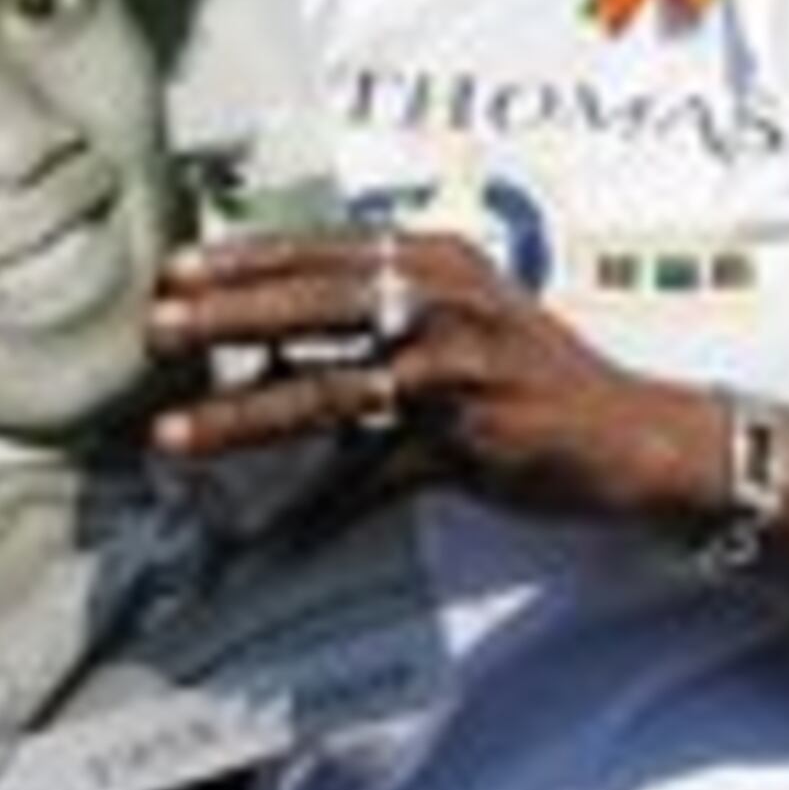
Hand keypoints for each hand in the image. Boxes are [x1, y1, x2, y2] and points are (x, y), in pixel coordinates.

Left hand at [149, 224, 706, 536]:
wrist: (631, 437)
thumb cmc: (538, 373)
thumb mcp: (468, 310)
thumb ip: (389, 304)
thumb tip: (286, 321)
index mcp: (438, 259)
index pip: (324, 248)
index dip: (247, 257)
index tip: (177, 267)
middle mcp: (445, 302)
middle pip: (316, 304)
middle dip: (228, 317)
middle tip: (156, 327)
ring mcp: (457, 373)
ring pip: (329, 393)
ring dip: (244, 417)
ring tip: (175, 433)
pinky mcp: (466, 445)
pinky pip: (372, 482)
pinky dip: (317, 514)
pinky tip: (272, 541)